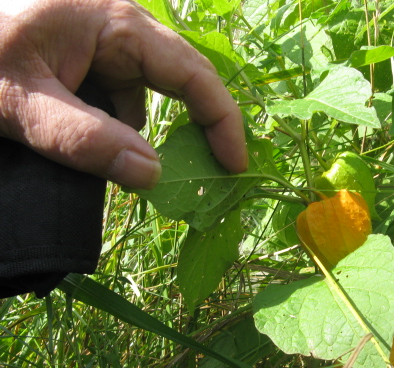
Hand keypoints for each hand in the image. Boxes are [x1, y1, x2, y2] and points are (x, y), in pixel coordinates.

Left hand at [0, 0, 246, 188]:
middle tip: (189, 178)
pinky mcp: (84, 57)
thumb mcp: (18, 102)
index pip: (192, 74)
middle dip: (184, 131)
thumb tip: (153, 174)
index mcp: (115, 23)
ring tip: (85, 151)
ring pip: (141, 97)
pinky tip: (74, 136)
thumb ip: (84, 139)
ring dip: (128, 134)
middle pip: (178, 83)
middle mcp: (118, 27)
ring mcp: (101, 41)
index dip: (221, 121)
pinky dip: (107, 126)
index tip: (234, 167)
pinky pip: (114, 97)